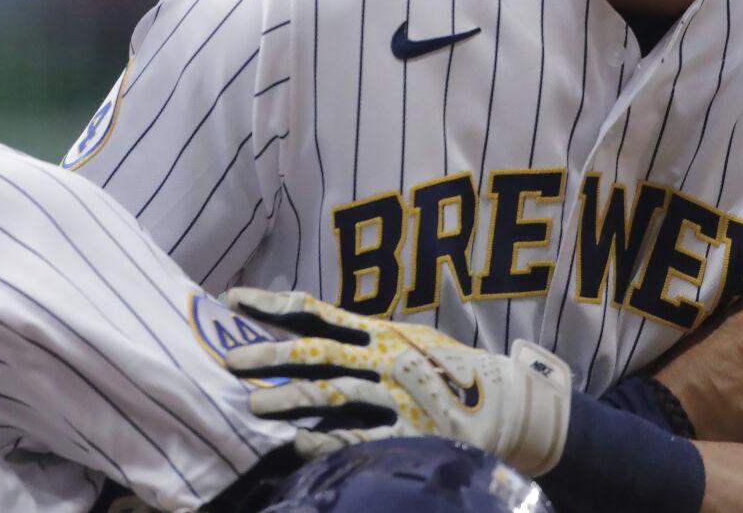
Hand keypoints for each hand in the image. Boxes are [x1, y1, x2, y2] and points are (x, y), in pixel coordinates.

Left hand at [223, 287, 572, 475]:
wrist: (511, 406)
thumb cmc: (452, 373)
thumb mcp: (409, 342)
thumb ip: (364, 340)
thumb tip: (311, 334)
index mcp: (379, 332)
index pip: (315, 313)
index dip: (272, 305)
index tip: (233, 298)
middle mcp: (384, 358)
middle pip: (316, 353)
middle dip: (270, 354)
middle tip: (230, 359)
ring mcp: (398, 395)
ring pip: (333, 393)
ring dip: (289, 400)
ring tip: (253, 408)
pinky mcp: (411, 432)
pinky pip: (361, 437)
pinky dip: (326, 439)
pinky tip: (297, 443)